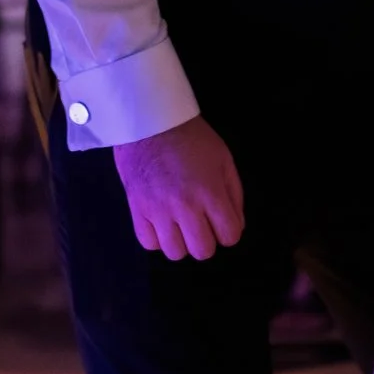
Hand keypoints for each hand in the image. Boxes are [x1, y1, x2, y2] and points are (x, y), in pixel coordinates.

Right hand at [111, 116, 244, 260]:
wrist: (150, 121)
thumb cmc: (191, 137)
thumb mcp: (223, 158)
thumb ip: (234, 194)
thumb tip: (236, 226)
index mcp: (210, 192)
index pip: (230, 236)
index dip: (229, 230)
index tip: (222, 219)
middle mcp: (184, 206)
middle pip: (202, 251)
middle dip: (207, 239)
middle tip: (201, 222)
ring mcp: (158, 210)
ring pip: (175, 253)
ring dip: (181, 241)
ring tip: (180, 223)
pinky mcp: (136, 209)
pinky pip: (149, 243)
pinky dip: (158, 238)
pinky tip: (162, 222)